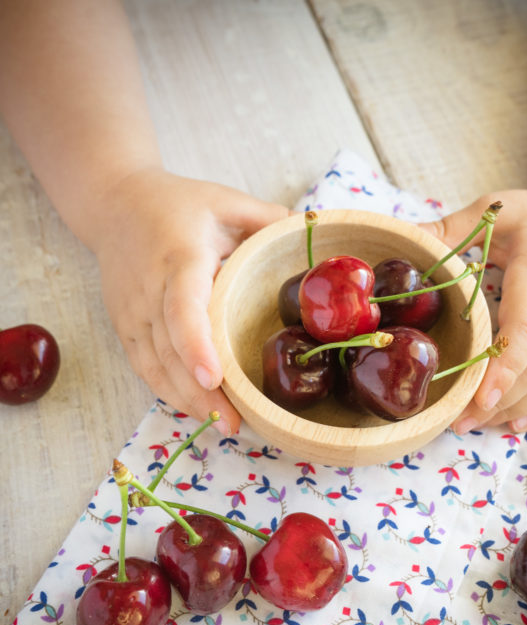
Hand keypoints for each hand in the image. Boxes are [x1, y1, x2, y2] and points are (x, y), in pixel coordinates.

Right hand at [88, 167, 289, 431]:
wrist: (113, 204)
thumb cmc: (177, 204)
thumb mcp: (226, 200)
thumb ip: (268, 219)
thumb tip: (315, 234)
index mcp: (178, 257)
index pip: (182, 307)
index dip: (195, 345)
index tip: (213, 379)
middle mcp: (149, 290)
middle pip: (170, 350)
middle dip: (201, 392)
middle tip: (236, 424)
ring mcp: (131, 311)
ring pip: (156, 366)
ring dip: (187, 400)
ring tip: (225, 424)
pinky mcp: (123, 325)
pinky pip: (144, 367)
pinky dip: (168, 391)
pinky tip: (196, 409)